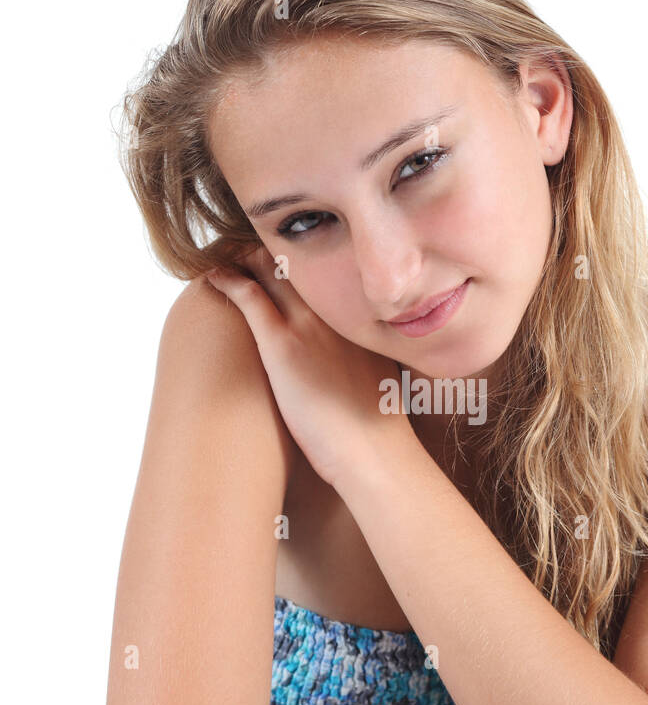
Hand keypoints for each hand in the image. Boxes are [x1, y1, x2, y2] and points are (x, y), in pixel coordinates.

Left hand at [203, 246, 415, 489]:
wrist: (375, 453)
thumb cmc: (377, 430)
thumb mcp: (378, 378)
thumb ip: (362, 357)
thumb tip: (350, 367)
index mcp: (359, 316)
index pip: (324, 270)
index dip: (298, 259)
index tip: (279, 258)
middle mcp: (335, 310)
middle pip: (297, 261)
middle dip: (268, 251)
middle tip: (241, 251)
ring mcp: (309, 324)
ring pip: (270, 268)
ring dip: (244, 260)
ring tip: (223, 259)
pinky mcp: (283, 345)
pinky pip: (249, 296)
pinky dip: (227, 280)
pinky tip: (212, 277)